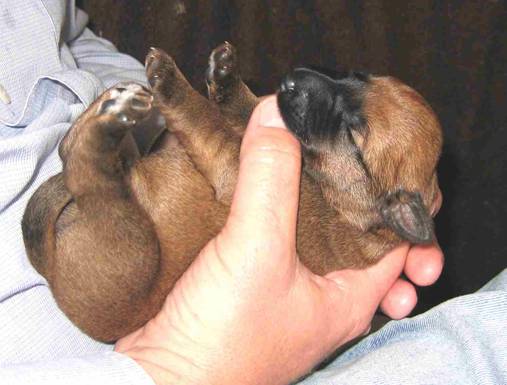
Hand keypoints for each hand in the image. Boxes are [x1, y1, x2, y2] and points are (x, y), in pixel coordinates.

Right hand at [115, 96, 442, 384]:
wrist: (160, 381)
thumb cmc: (222, 337)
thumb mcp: (255, 250)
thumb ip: (270, 179)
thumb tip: (280, 109)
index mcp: (350, 299)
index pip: (400, 242)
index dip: (402, 201)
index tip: (390, 160)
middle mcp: (326, 301)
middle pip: (360, 238)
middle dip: (359, 198)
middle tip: (351, 155)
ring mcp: (289, 297)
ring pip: (316, 240)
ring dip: (317, 204)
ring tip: (314, 167)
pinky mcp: (253, 291)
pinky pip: (279, 244)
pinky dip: (282, 217)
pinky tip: (269, 196)